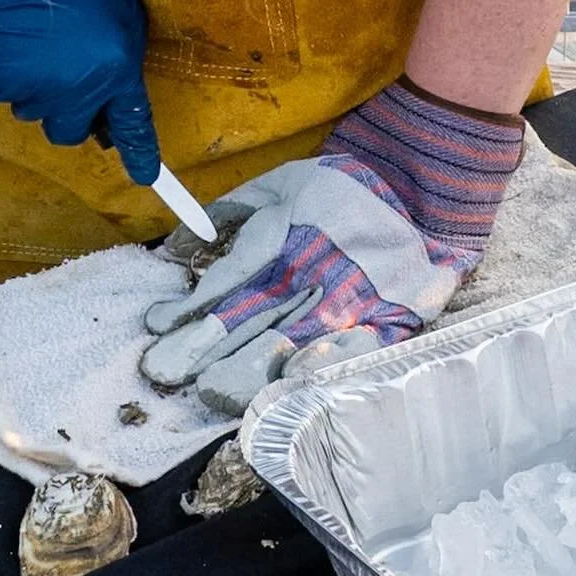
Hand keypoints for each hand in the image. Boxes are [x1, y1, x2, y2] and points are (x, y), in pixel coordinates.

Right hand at [0, 0, 160, 186]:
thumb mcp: (121, 10)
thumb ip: (124, 56)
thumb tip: (119, 87)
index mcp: (114, 72)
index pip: (133, 127)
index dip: (140, 156)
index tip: (147, 177)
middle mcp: (75, 93)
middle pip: (73, 131)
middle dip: (74, 113)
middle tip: (69, 78)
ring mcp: (33, 93)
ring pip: (38, 112)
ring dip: (41, 92)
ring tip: (38, 47)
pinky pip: (7, 94)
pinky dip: (11, 76)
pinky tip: (13, 43)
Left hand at [139, 79, 523, 413]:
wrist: (420, 185)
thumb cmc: (338, 188)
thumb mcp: (279, 184)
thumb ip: (229, 212)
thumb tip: (176, 249)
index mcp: (286, 236)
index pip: (231, 278)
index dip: (192, 305)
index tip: (155, 325)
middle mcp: (313, 270)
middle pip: (253, 316)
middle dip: (206, 346)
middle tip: (165, 371)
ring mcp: (351, 299)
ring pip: (293, 340)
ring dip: (250, 369)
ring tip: (211, 391)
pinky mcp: (386, 321)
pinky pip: (352, 353)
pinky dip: (323, 369)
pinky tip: (291, 386)